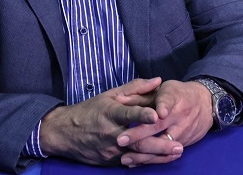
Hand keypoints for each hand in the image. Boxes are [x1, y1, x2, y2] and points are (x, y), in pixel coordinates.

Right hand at [40, 77, 181, 166]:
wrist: (64, 133)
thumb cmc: (90, 110)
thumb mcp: (110, 94)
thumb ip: (136, 87)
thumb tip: (158, 80)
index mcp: (110, 113)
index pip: (128, 114)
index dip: (142, 115)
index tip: (157, 115)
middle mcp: (110, 133)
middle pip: (136, 141)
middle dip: (159, 144)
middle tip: (179, 145)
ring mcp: (110, 150)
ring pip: (136, 155)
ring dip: (157, 156)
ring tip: (175, 153)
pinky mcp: (109, 161)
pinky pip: (130, 162)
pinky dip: (145, 161)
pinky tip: (162, 160)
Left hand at [116, 79, 213, 165]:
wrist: (207, 104)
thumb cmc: (180, 94)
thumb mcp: (166, 88)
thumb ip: (145, 93)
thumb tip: (121, 98)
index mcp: (173, 98)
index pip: (167, 101)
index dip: (162, 106)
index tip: (157, 112)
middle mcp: (179, 115)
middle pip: (159, 126)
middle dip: (139, 134)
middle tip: (121, 139)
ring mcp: (183, 131)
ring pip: (162, 145)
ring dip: (144, 153)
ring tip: (125, 158)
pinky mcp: (185, 143)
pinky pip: (166, 154)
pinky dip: (152, 159)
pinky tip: (136, 163)